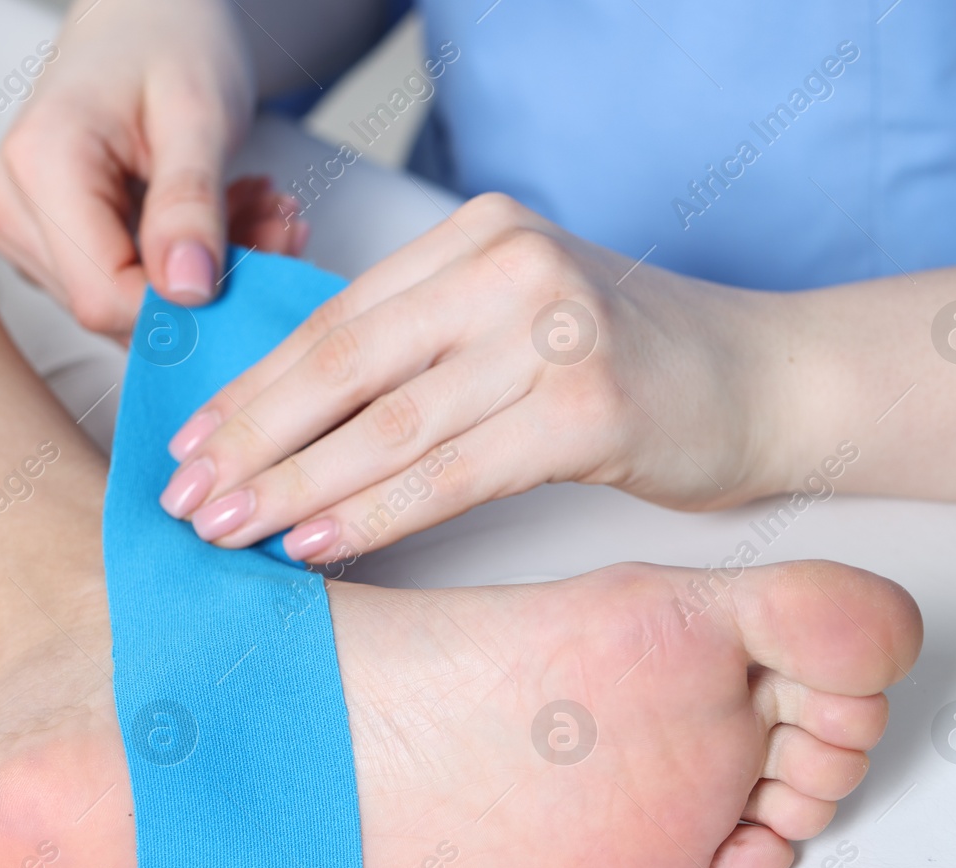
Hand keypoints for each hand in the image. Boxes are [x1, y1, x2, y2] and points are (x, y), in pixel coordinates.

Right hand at [0, 0, 307, 336]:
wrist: (143, 15)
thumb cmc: (170, 40)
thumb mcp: (200, 113)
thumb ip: (191, 202)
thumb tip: (188, 292)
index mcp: (40, 166)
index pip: (105, 294)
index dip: (186, 307)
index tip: (262, 264)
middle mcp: (12, 207)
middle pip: (113, 305)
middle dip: (207, 287)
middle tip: (280, 226)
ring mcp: (22, 231)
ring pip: (124, 305)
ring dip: (207, 275)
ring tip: (261, 212)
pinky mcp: (47, 245)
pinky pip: (125, 287)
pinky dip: (188, 265)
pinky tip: (229, 219)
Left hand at [157, 193, 793, 562]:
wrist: (771, 381)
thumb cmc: (636, 364)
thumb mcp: (521, 320)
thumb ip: (425, 343)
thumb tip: (294, 422)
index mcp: (479, 236)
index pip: (338, 321)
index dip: (254, 389)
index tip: (191, 443)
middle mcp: (511, 266)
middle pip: (346, 366)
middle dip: (253, 440)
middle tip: (184, 498)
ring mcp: (554, 330)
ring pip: (389, 425)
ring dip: (294, 486)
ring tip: (228, 529)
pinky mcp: (590, 405)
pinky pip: (452, 471)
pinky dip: (375, 514)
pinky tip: (315, 543)